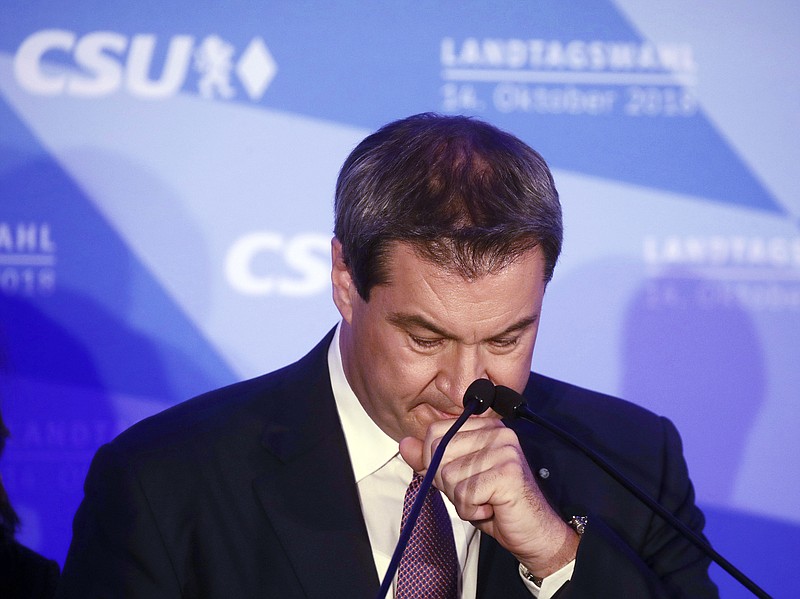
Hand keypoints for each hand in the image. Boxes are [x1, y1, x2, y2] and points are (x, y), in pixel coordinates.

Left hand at [399, 418, 578, 578]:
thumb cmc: (496, 504)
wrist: (533, 533)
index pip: (435, 432)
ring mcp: (504, 450)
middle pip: (439, 453)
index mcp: (485, 427)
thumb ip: (431, 460)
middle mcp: (497, 432)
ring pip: (449, 476)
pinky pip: (465, 494)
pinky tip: (491, 509)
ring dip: (460, 499)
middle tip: (475, 493)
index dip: (435, 462)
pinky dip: (471, 511)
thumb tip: (405, 444)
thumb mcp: (457, 480)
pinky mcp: (507, 472)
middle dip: (448, 483)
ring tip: (484, 501)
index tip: (459, 478)